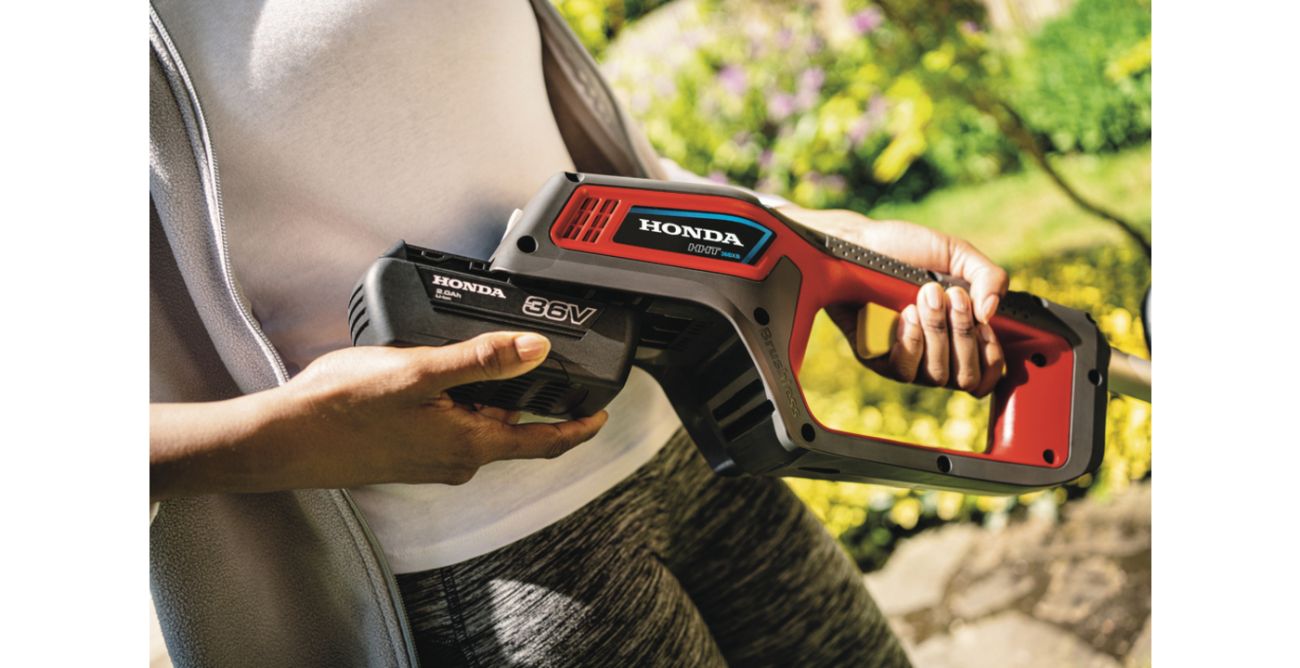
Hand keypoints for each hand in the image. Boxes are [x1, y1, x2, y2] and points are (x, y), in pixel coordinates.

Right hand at [150, 332, 607, 499]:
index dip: (578, 428)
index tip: (601, 414)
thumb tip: (536, 349)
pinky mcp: (405, 451)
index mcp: (470, 445)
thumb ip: (482, 361)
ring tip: (484, 358)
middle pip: (512, 430)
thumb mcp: (421, 372)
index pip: (543, 442)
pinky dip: (458, 403)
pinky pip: (449, 426)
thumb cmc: (344, 408)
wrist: (283, 438)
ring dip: (490, 398)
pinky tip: (437, 376)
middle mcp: (455, 460)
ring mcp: (429, 458)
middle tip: (541, 362)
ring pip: (478, 426)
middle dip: (530, 399)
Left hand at [779, 206, 1008, 396]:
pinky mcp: (877, 360)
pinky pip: (903, 370)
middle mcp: (936, 354)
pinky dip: (911, 341)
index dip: (993, 360)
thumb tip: (991, 314)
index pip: (987, 375)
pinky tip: (906, 313)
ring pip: (937, 375)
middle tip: (952, 295)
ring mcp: (907, 360)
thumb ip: (988, 277)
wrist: (856, 246)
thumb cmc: (906, 250)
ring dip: (938, 333)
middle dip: (964, 334)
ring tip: (926, 295)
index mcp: (960, 334)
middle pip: (965, 377)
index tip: (986, 327)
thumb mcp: (956, 253)